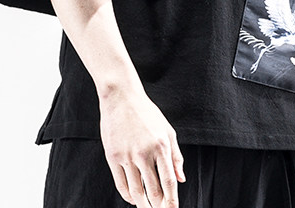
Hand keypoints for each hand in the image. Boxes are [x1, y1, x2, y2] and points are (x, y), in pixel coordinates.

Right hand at [99, 85, 185, 207]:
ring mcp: (127, 156)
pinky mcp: (113, 157)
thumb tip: (181, 179)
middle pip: (153, 191)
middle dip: (158, 206)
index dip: (172, 201)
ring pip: (137, 191)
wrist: (121, 97)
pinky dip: (128, 196)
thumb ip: (175, 155)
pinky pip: (121, 184)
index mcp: (161, 146)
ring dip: (143, 204)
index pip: (169, 182)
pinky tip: (133, 198)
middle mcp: (144, 153)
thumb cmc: (147, 113)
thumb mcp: (167, 130)